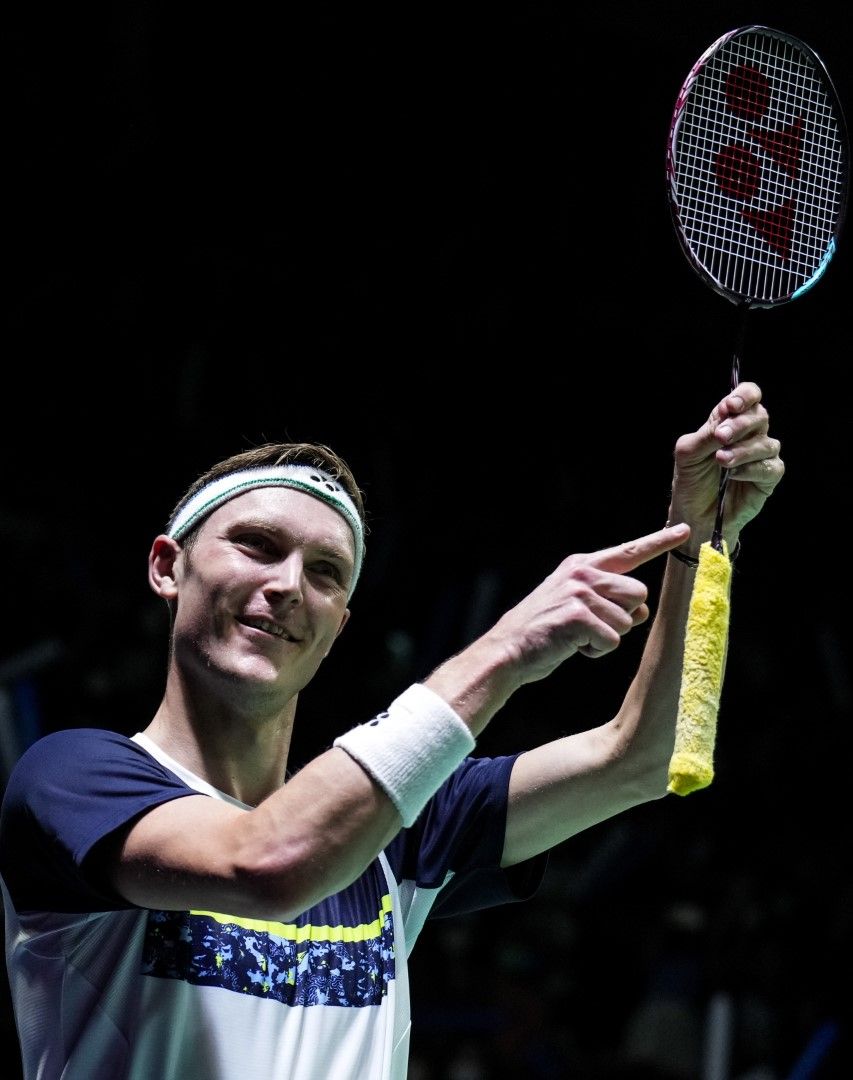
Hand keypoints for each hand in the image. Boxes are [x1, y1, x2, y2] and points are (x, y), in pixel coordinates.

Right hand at [490, 523, 691, 680]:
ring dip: (607, 638)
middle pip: (639, 594)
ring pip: (627, 621)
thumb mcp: (574, 602)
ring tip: (577, 637)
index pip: (629, 551)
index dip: (659, 542)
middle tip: (593, 625)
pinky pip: (611, 641)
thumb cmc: (545, 631)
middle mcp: (582, 573)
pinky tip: (572, 646)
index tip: (685, 531)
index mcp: (582, 565)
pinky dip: (596, 651)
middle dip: (624, 617)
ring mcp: (578, 592)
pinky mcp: (576, 615)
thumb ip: (609, 599)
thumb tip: (642, 612)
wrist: (508, 649)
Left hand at [667, 381, 783, 549]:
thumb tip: (726, 414)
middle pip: (760, 415)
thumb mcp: (689, 453)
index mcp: (729, 421)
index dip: (744, 396)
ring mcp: (762, 455)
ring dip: (742, 450)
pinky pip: (770, 467)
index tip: (730, 407)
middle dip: (739, 425)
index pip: (748, 395)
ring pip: (766, 443)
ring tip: (721, 461)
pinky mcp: (769, 477)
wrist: (694, 514)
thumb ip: (707, 433)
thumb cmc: (691, 480)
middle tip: (720, 438)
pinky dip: (751, 469)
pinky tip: (734, 475)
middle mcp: (750, 434)